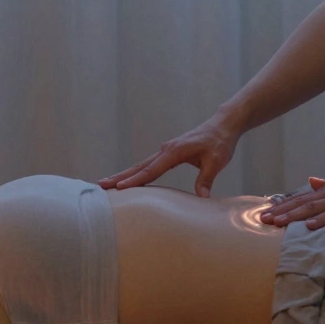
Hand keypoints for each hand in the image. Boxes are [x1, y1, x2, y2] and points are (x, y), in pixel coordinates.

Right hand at [99, 114, 242, 196]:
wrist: (222, 126)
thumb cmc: (220, 143)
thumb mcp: (216, 161)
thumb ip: (206, 179)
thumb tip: (202, 197)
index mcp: (174, 151)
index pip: (152, 169)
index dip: (136, 180)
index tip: (120, 188)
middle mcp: (166, 150)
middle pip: (139, 167)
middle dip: (120, 177)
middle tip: (101, 185)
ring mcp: (165, 151)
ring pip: (141, 165)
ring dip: (125, 175)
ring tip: (107, 184)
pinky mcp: (168, 153)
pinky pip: (148, 165)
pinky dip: (136, 173)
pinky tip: (129, 180)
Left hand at [259, 166, 324, 228]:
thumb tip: (312, 181)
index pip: (301, 197)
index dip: (283, 204)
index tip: (267, 211)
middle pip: (301, 203)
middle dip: (281, 211)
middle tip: (262, 219)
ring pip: (312, 209)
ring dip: (293, 216)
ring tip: (277, 223)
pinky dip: (320, 220)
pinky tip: (307, 226)